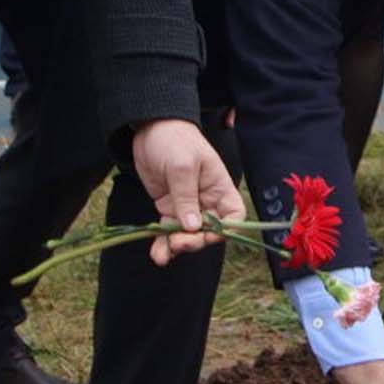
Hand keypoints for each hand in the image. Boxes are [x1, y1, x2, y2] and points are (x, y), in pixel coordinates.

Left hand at [128, 120, 244, 262]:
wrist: (149, 128)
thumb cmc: (174, 140)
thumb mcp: (182, 166)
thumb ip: (187, 197)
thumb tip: (193, 227)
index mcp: (219, 188)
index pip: (234, 216)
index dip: (226, 230)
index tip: (209, 235)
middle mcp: (207, 200)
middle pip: (209, 231)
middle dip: (195, 241)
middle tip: (177, 242)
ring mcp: (187, 206)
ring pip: (188, 235)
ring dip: (176, 247)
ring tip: (161, 255)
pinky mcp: (169, 208)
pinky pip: (169, 231)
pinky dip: (163, 243)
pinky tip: (157, 254)